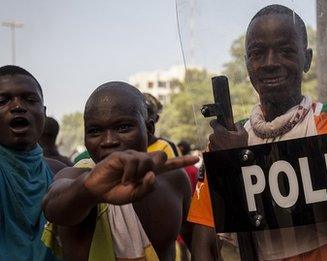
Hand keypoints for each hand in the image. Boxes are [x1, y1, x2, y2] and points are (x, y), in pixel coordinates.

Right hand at [83, 150, 198, 204]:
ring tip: (126, 181)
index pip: (169, 164)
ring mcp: (133, 156)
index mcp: (149, 171)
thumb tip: (153, 174)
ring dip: (137, 175)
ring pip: (147, 161)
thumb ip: (147, 188)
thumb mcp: (135, 196)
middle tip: (138, 180)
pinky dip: (128, 175)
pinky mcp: (122, 155)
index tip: (197, 158)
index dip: (183, 161)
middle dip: (154, 169)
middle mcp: (143, 160)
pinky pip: (133, 162)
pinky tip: (121, 179)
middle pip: (161, 157)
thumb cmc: (116, 192)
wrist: (97, 191)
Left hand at [208, 119, 247, 150]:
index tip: (219, 124)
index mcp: (219, 131)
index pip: (212, 122)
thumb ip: (238, 125)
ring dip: (218, 142)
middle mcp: (213, 138)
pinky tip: (224, 149)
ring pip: (213, 141)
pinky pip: (212, 147)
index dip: (216, 122)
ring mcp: (211, 146)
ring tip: (227, 146)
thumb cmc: (239, 146)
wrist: (237, 159)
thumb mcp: (243, 134)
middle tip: (228, 138)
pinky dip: (217, 148)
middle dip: (220, 135)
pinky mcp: (210, 152)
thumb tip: (235, 124)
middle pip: (214, 133)